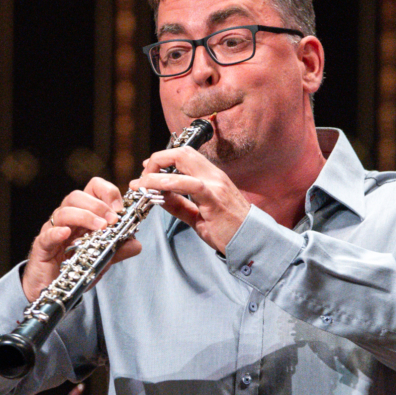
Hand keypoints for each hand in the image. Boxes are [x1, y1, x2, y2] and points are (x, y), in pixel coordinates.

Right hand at [21, 177, 140, 301]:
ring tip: (100, 228)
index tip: (120, 208)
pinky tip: (66, 233)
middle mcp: (67, 218)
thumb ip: (118, 250)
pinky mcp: (42, 246)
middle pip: (77, 196)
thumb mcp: (102, 258)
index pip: (93, 188)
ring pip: (64, 211)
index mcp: (83, 214)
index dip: (107, 192)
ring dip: (84, 216)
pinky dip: (57, 232)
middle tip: (112, 220)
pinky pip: (48, 235)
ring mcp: (53, 230)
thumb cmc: (76, 267)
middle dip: (98, 205)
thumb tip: (136, 243)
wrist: (55, 289)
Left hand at [131, 146, 249, 254]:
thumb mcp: (198, 215)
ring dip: (157, 171)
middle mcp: (214, 176)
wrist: (252, 242)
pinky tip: (157, 189)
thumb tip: (158, 196)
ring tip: (142, 184)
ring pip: (183, 161)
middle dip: (157, 160)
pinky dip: (170, 183)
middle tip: (143, 178)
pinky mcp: (215, 199)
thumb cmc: (228, 230)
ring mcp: (216, 185)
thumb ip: (179, 204)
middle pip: (181, 152)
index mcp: (211, 177)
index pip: (184, 155)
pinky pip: (190, 185)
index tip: (147, 171)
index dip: (162, 159)